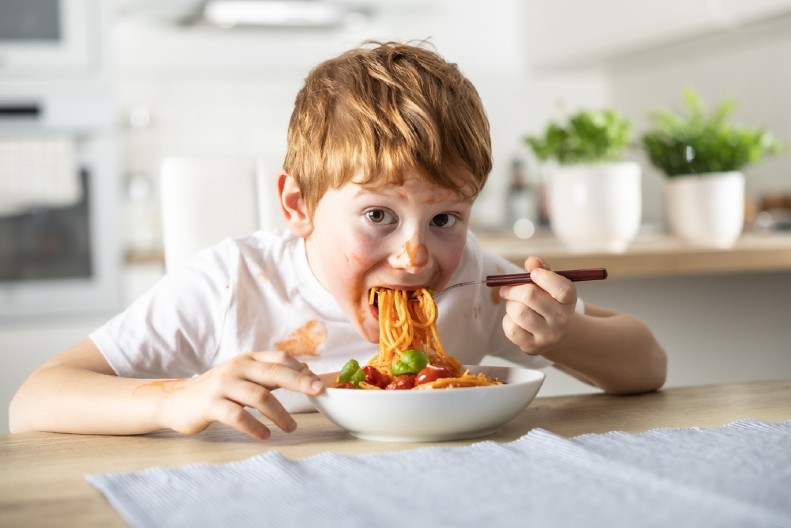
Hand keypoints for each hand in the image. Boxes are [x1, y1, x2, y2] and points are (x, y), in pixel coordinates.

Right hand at [157, 351, 323, 439]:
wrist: (177, 401)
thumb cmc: (218, 390)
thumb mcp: (245, 377)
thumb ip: (271, 375)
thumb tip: (306, 371)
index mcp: (248, 359)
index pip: (280, 358)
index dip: (301, 370)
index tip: (319, 383)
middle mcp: (236, 368)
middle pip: (274, 372)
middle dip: (299, 382)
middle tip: (318, 393)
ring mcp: (222, 385)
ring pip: (258, 396)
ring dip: (279, 413)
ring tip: (291, 427)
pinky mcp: (210, 405)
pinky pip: (237, 416)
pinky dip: (254, 426)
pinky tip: (265, 435)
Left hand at [499, 257, 577, 355]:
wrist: (556, 334)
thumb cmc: (549, 302)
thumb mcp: (551, 284)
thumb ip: (541, 269)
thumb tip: (532, 261)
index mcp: (569, 300)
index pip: (562, 288)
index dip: (543, 276)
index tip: (533, 274)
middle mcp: (562, 319)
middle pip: (530, 295)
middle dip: (513, 289)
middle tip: (507, 289)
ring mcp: (548, 336)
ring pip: (517, 311)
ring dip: (509, 304)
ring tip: (513, 305)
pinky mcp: (533, 347)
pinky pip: (511, 328)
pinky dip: (507, 320)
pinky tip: (514, 319)